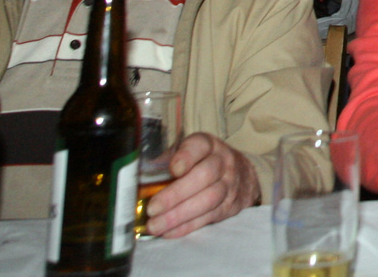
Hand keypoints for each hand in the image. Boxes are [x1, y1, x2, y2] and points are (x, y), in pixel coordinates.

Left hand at [142, 133, 258, 237]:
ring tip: (155, 225)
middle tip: (152, 208)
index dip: (187, 157)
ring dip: (179, 215)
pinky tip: (168, 232)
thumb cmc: (204, 163)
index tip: (173, 169)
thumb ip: (166, 161)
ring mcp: (229, 185)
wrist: (243, 176)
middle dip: (176, 194)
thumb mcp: (189, 154)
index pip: (199, 146)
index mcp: (208, 145)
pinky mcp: (229, 206)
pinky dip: (186, 226)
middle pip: (204, 176)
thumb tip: (134, 177)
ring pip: (208, 199)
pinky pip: (208, 218)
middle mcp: (222, 162)